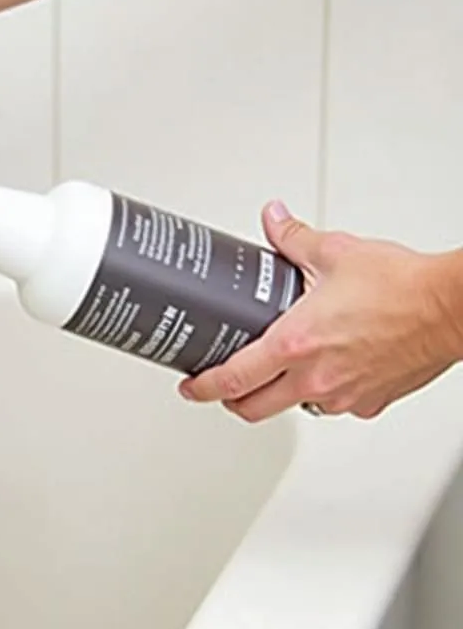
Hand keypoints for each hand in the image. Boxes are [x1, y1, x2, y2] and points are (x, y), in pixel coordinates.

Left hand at [178, 201, 462, 421]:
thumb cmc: (403, 286)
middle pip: (253, 408)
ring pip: (295, 407)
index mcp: (294, 343)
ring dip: (279, 394)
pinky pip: (334, 404)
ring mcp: (342, 395)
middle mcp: (314, 377)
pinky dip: (322, 391)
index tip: (191, 388)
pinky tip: (327, 368)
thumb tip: (274, 220)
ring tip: (278, 371)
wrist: (454, 308)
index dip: (202, 387)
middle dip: (232, 400)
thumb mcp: (335, 252)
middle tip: (224, 387)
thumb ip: (293, 239)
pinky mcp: (369, 402)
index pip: (232, 377)